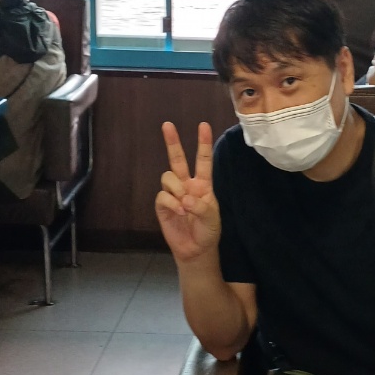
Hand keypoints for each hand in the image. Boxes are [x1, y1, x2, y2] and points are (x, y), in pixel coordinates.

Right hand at [156, 121, 221, 263]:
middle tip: (167, 124)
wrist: (196, 249)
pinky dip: (171, 203)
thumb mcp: (212, 218)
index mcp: (203, 184)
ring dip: (176, 188)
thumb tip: (184, 198)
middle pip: (177, 159)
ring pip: (168, 176)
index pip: (203, 160)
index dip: (203, 143)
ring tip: (184, 205)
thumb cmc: (208, 230)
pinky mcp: (162, 206)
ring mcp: (173, 194)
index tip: (204, 125)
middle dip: (172, 142)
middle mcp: (187, 185)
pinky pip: (162, 195)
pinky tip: (179, 212)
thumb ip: (201, 206)